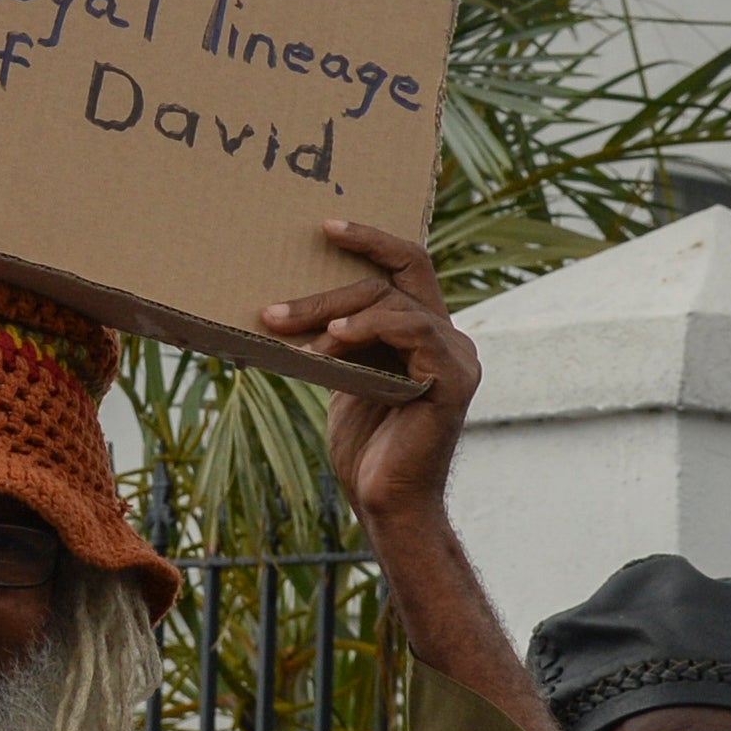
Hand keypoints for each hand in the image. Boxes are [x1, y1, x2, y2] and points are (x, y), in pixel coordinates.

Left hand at [261, 220, 477, 531]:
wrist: (387, 504)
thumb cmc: (365, 446)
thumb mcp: (346, 376)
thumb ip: (342, 340)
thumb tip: (292, 303)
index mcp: (426, 331)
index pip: (407, 266)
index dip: (372, 239)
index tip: (326, 226)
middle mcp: (449, 337)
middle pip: (394, 279)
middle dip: (327, 288)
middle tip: (274, 308)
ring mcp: (457, 356)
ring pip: (393, 302)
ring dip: (331, 311)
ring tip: (285, 328)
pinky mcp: (454, 378)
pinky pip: (412, 331)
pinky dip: (367, 329)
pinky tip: (330, 342)